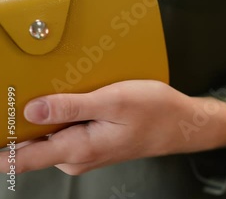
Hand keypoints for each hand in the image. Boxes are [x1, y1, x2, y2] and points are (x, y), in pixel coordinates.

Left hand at [0, 80, 225, 174]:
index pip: (19, 159)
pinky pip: (64, 130)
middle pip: (29, 142)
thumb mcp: (113, 102)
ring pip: (48, 133)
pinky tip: (80, 97)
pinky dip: (63, 113)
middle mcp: (75, 156)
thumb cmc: (155, 113)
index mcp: (77, 149)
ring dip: (47, 112)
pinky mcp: (91, 143)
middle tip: (36, 88)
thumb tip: (31, 111)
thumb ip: (70, 108)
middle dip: (23, 116)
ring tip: (67, 88)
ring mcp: (83, 151)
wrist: (182, 124)